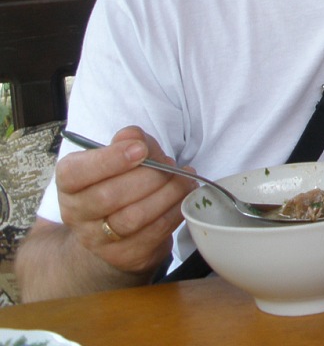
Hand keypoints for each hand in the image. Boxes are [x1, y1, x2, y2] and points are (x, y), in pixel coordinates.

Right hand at [55, 126, 193, 278]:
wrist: (117, 234)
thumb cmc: (121, 183)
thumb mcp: (123, 158)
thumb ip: (130, 142)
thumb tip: (132, 136)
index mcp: (70, 185)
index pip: (75, 173)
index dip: (108, 160)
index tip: (140, 149)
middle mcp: (77, 214)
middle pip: (109, 196)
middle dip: (149, 176)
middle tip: (170, 165)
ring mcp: (98, 240)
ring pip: (134, 217)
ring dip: (167, 193)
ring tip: (184, 179)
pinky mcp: (126, 256)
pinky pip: (154, 232)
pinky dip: (175, 210)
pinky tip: (184, 196)